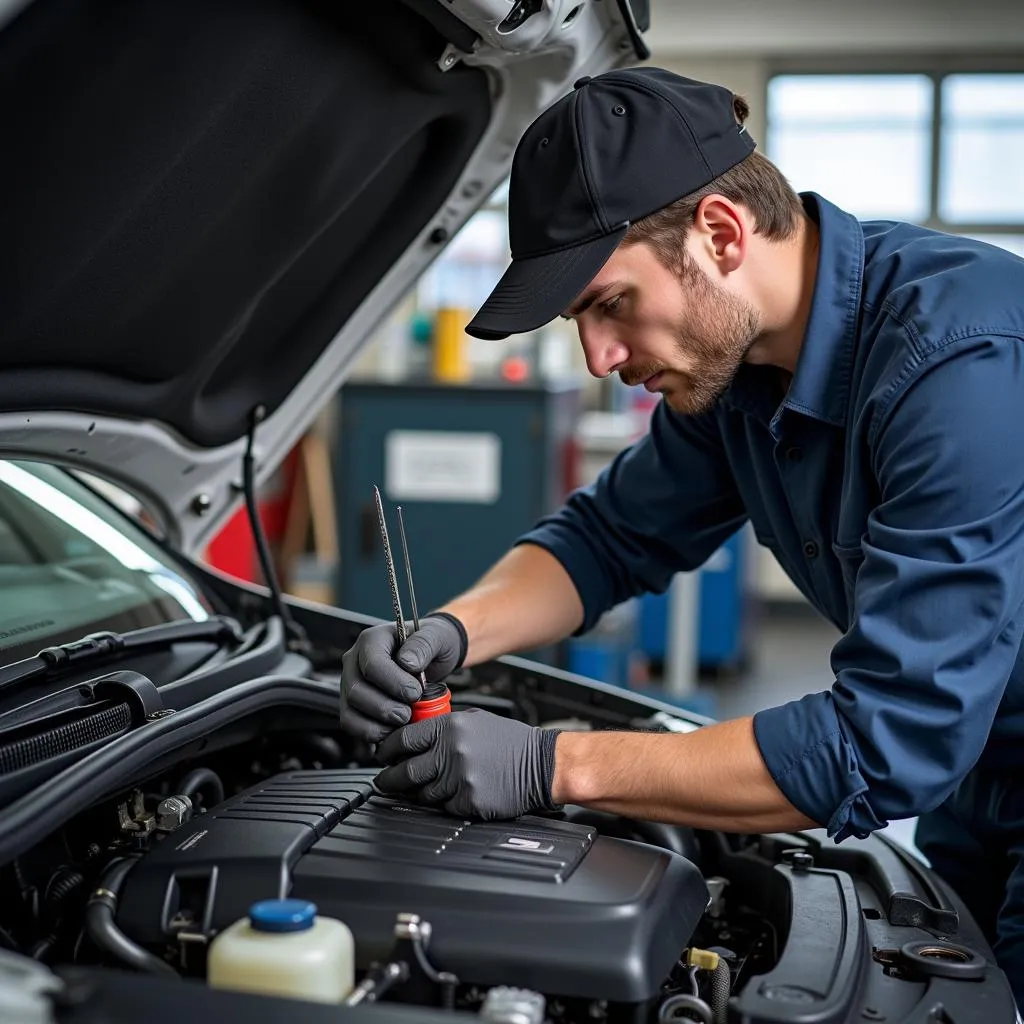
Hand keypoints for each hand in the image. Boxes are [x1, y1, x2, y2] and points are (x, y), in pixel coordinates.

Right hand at [340, 614, 466, 743]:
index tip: (416, 693)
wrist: (434, 657)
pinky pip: (351, 723)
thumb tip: (407, 663)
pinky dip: (371, 732)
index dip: (393, 683)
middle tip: (408, 713)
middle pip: (356, 690)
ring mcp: (351, 682)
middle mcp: (355, 660)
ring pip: (350, 710)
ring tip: (402, 722)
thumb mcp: (437, 636)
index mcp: (372, 639)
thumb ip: (424, 645)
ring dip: (377, 724)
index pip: (372, 664)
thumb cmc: (433, 644)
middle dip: (384, 708)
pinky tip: (392, 731)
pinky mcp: (353, 703)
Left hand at [374, 709, 560, 819]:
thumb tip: (411, 737)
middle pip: (404, 771)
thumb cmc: (510, 742)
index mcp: (450, 728)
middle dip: (389, 779)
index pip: (403, 739)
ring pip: (422, 793)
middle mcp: (452, 752)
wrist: (542, 764)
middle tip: (384, 781)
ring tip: (429, 786)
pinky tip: (457, 794)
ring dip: (420, 792)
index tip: (381, 756)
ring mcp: (460, 778)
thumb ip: (442, 726)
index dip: (386, 750)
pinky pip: (444, 807)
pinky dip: (445, 803)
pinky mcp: (470, 802)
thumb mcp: (474, 721)